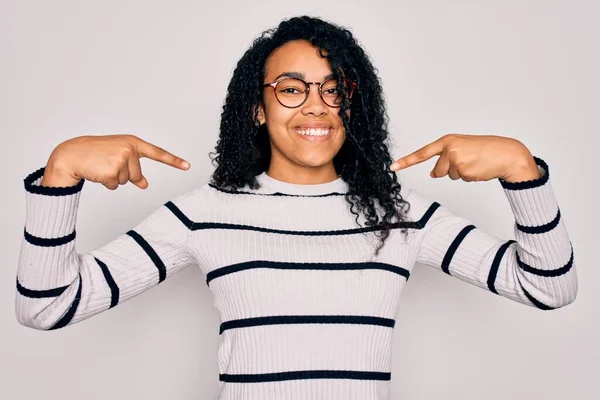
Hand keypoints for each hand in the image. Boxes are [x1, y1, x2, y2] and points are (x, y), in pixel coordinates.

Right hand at [42, 134, 189, 189]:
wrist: (71, 154)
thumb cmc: (95, 154)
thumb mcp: (118, 157)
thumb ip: (133, 168)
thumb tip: (145, 184)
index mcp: (132, 142)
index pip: (157, 153)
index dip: (173, 161)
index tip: (187, 166)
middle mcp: (129, 149)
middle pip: (137, 175)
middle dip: (123, 174)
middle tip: (107, 163)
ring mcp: (120, 160)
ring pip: (127, 182)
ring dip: (114, 178)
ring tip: (101, 166)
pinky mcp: (111, 171)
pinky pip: (116, 186)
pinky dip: (106, 183)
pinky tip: (97, 172)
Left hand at [390, 134, 539, 182]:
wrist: (506, 153)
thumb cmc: (486, 150)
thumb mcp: (463, 147)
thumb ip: (445, 157)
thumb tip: (433, 174)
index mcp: (447, 141)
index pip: (423, 153)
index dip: (407, 161)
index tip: (392, 167)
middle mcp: (449, 149)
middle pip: (438, 171)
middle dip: (450, 170)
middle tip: (467, 161)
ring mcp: (455, 160)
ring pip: (449, 176)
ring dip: (461, 173)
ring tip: (475, 163)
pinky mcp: (463, 170)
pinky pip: (460, 179)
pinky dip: (469, 177)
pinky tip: (479, 168)